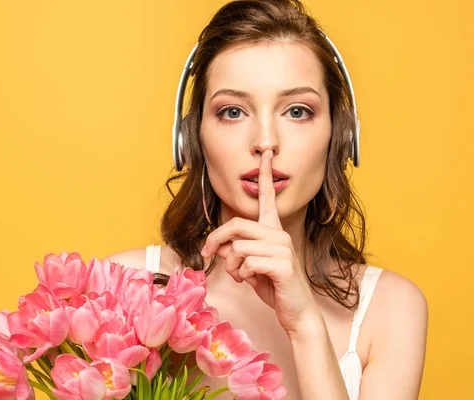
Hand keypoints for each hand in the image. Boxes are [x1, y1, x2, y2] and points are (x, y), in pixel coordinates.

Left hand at [200, 150, 319, 334]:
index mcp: (273, 230)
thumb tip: (215, 246)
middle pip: (236, 225)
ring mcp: (282, 248)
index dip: (265, 175)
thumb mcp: (247, 266)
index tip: (266, 154)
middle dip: (215, 240)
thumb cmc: (272, 286)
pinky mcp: (282, 264)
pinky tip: (251, 281)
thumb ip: (234, 252)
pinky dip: (241, 275)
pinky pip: (246, 263)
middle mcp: (279, 234)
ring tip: (238, 276)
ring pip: (238, 247)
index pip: (267, 198)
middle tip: (206, 255)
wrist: (295, 311)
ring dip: (230, 266)